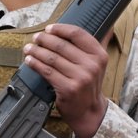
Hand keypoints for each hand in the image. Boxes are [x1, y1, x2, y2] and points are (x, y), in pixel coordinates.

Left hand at [23, 23, 108, 137]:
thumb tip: (108, 27)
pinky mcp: (68, 88)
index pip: (78, 34)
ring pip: (52, 58)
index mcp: (100, 55)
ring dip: (37, 51)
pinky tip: (29, 61)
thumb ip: (100, 45)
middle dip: (45, 39)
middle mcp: (92, 65)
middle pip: (62, 45)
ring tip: (29, 48)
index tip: (50, 28)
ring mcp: (80, 77)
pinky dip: (36, 64)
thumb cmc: (90, 85)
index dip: (61, 29)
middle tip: (36, 37)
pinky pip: (47, 72)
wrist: (89, 110)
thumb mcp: (99, 64)